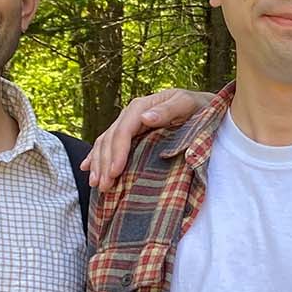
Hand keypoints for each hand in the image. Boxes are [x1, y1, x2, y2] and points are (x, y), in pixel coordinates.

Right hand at [81, 88, 209, 188]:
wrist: (203, 107)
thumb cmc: (199, 107)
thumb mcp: (187, 105)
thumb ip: (169, 110)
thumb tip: (145, 118)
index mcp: (142, 107)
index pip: (123, 130)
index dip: (117, 152)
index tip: (115, 173)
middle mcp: (131, 113)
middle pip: (110, 139)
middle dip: (104, 163)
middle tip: (103, 186)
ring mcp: (129, 122)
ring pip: (105, 142)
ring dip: (98, 163)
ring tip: (95, 183)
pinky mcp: (130, 132)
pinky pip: (108, 144)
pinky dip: (96, 156)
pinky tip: (87, 168)